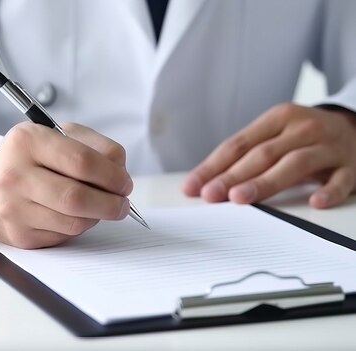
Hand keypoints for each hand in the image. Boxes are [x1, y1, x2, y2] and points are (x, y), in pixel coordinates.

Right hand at [0, 122, 131, 248]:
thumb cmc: (31, 158)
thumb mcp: (58, 135)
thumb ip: (93, 145)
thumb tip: (120, 171)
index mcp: (26, 141)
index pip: (82, 161)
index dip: (112, 175)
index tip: (124, 182)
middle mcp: (14, 175)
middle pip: (77, 197)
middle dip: (110, 203)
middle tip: (122, 203)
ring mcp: (13, 208)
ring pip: (74, 222)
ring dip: (96, 217)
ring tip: (99, 206)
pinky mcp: (18, 235)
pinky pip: (63, 236)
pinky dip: (77, 226)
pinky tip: (74, 214)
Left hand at [182, 103, 355, 207]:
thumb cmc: (305, 137)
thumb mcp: (276, 135)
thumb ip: (246, 154)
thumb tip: (206, 181)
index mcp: (278, 119)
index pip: (239, 144)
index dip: (213, 166)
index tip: (193, 186)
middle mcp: (303, 129)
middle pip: (262, 154)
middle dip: (232, 176)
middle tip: (211, 195)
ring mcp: (329, 147)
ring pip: (294, 164)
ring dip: (265, 182)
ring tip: (241, 198)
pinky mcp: (352, 167)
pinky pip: (340, 180)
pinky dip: (328, 191)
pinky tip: (314, 203)